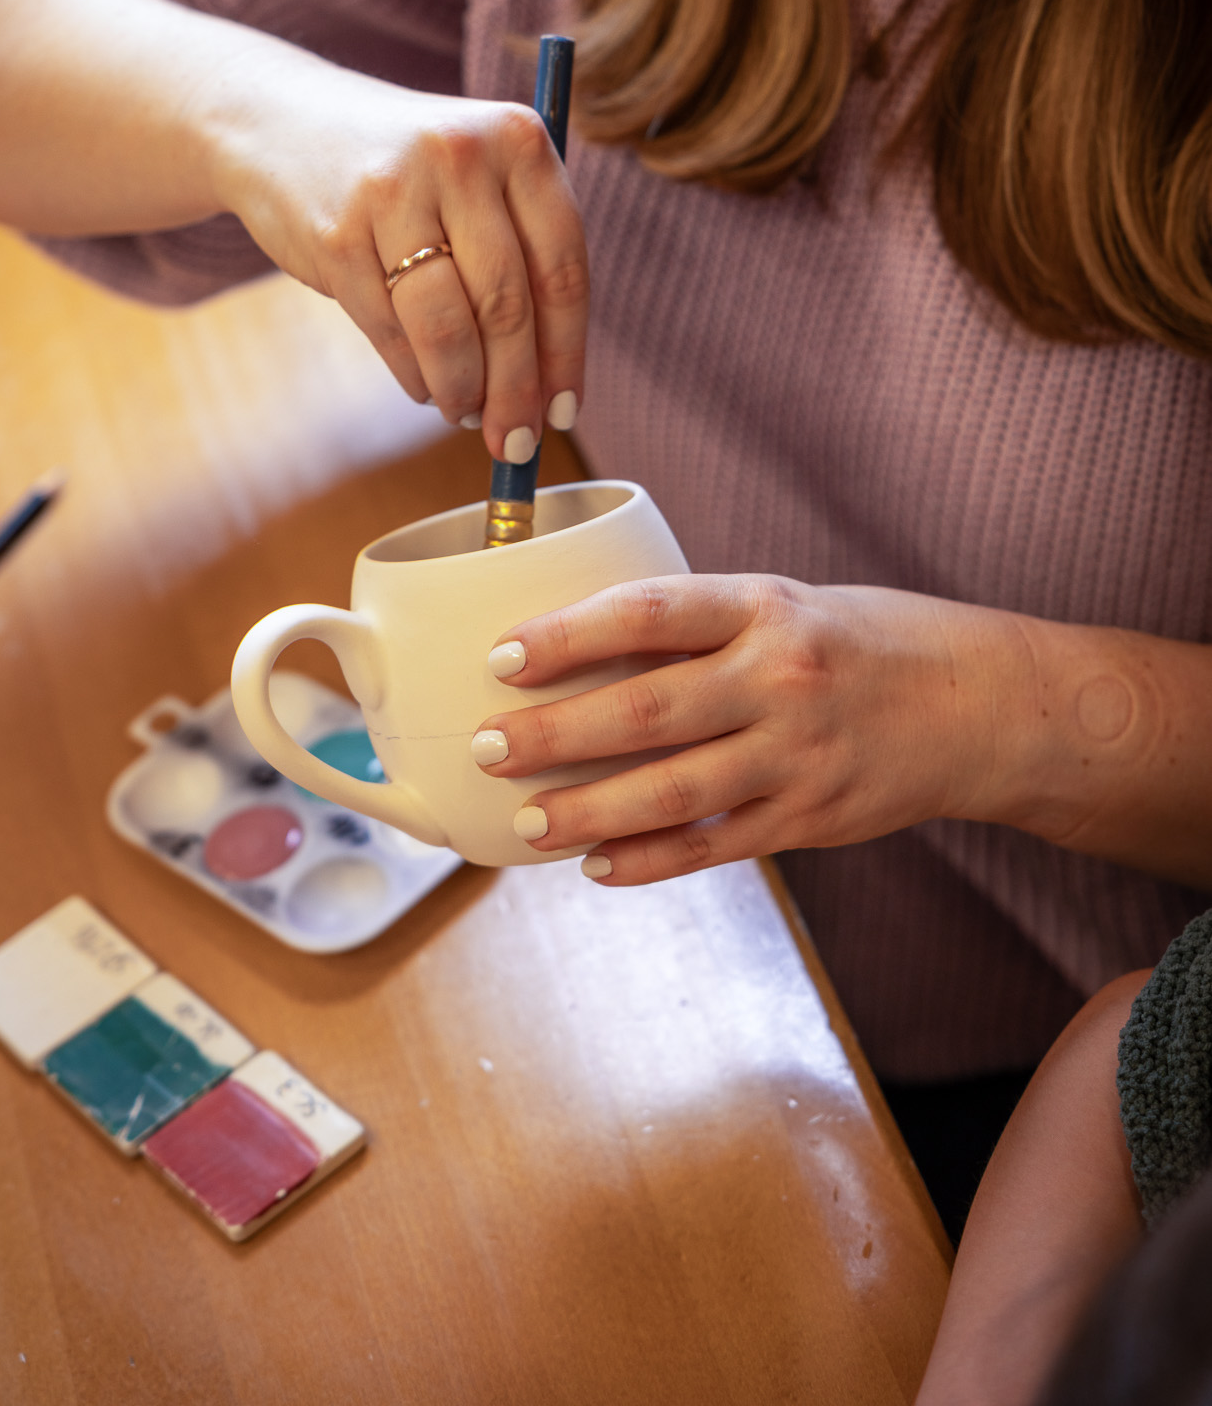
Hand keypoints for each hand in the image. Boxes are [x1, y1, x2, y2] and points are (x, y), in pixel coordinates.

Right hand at [208, 49, 588, 460]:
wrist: (281, 122)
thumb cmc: (406, 169)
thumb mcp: (476, 176)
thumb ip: (524, 253)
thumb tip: (552, 387)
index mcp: (517, 140)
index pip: (563, 268)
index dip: (567, 353)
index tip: (566, 411)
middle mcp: (459, 157)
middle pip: (506, 306)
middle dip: (516, 391)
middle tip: (517, 441)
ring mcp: (392, 193)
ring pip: (447, 328)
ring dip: (462, 390)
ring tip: (467, 414)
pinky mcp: (336, 235)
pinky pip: (388, 332)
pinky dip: (413, 374)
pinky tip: (425, 386)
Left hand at [475, 574, 1027, 882]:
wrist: (982, 704)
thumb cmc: (863, 641)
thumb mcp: (785, 604)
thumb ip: (700, 631)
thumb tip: (582, 654)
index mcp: (765, 607)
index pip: (650, 613)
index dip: (569, 635)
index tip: (502, 655)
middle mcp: (781, 678)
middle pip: (646, 711)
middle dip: (555, 733)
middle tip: (487, 746)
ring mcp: (798, 755)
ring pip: (672, 792)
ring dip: (587, 810)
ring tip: (527, 821)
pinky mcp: (813, 819)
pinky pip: (715, 846)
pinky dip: (651, 860)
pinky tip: (597, 865)